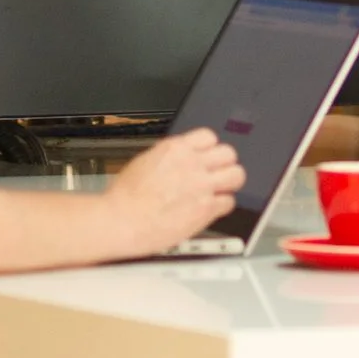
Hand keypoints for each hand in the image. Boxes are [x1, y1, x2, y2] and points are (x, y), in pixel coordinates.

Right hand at [95, 125, 248, 259]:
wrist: (122, 220)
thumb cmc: (125, 197)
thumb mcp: (145, 162)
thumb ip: (170, 158)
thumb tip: (180, 160)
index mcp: (175, 149)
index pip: (209, 136)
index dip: (210, 149)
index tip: (208, 157)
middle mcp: (192, 163)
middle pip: (229, 154)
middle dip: (225, 164)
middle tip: (219, 175)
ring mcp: (201, 186)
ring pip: (236, 175)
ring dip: (230, 183)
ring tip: (221, 191)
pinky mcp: (206, 209)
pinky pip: (229, 202)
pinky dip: (222, 206)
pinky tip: (211, 209)